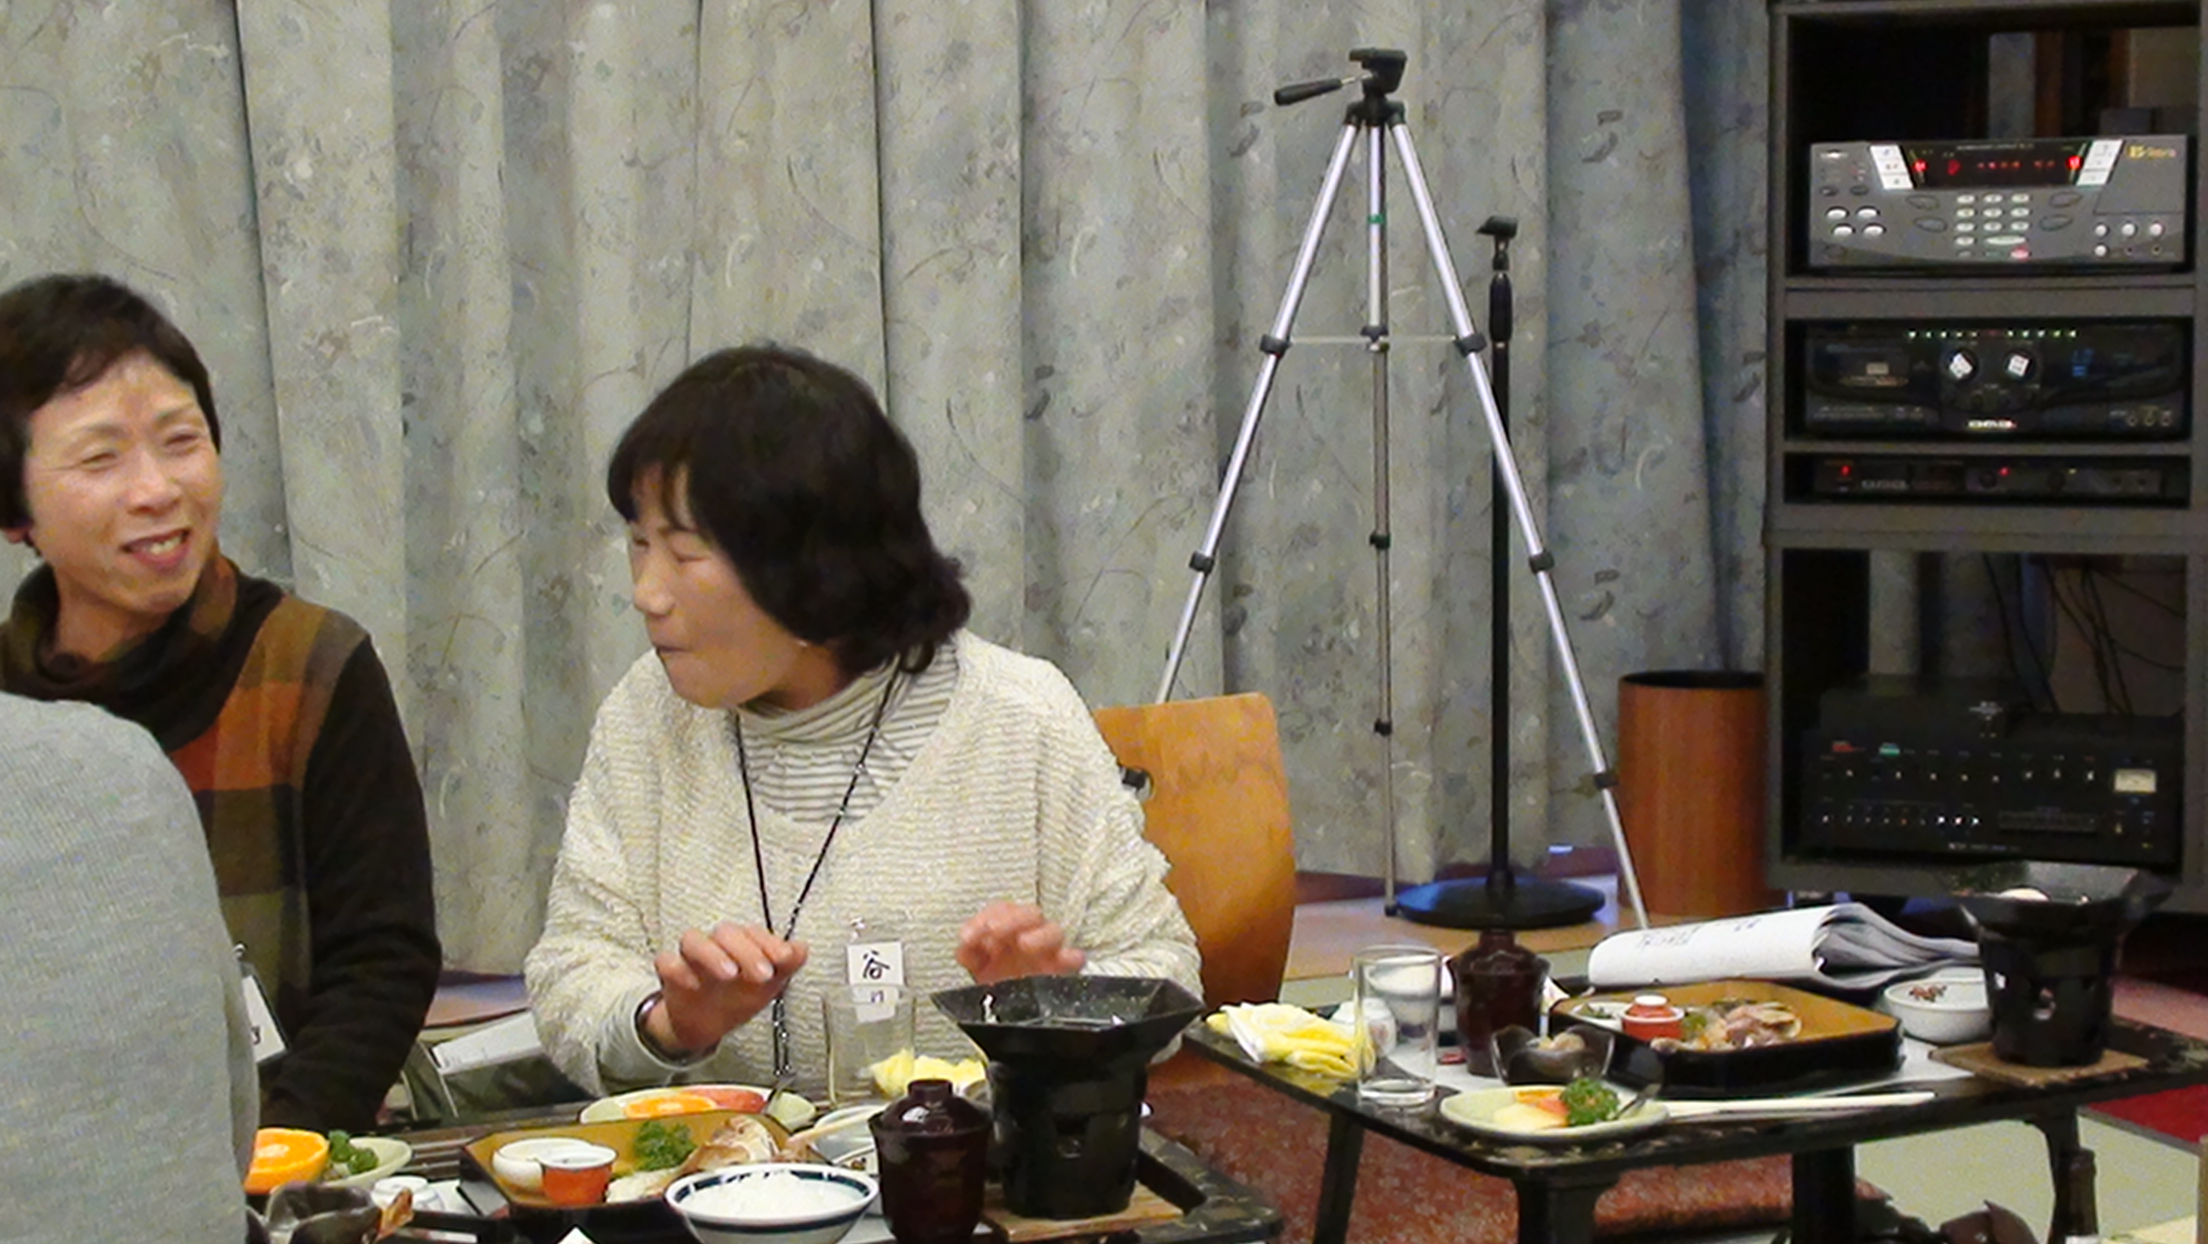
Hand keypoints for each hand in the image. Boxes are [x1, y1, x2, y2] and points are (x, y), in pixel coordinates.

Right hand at [647, 923, 809, 1053]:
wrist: (708, 1023)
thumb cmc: (739, 995)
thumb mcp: (769, 985)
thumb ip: (787, 965)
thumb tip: (801, 949)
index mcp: (742, 943)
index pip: (754, 932)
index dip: (770, 943)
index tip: (783, 958)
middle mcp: (717, 945)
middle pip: (726, 932)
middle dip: (746, 950)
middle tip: (762, 972)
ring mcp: (691, 958)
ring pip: (693, 939)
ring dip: (712, 954)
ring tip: (730, 973)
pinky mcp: (671, 973)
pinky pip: (666, 962)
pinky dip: (678, 970)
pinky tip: (694, 984)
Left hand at [957, 902, 1085, 984]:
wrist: (1011, 1011)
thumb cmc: (999, 982)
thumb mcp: (978, 966)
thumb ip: (970, 953)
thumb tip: (964, 948)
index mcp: (1009, 929)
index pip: (1003, 910)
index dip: (985, 917)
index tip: (968, 935)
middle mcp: (1031, 935)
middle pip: (1030, 913)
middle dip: (1011, 919)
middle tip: (993, 931)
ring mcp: (1049, 952)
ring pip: (1054, 931)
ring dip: (1038, 935)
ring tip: (1024, 944)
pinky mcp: (1064, 970)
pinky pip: (1076, 958)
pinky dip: (1070, 956)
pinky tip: (1059, 960)